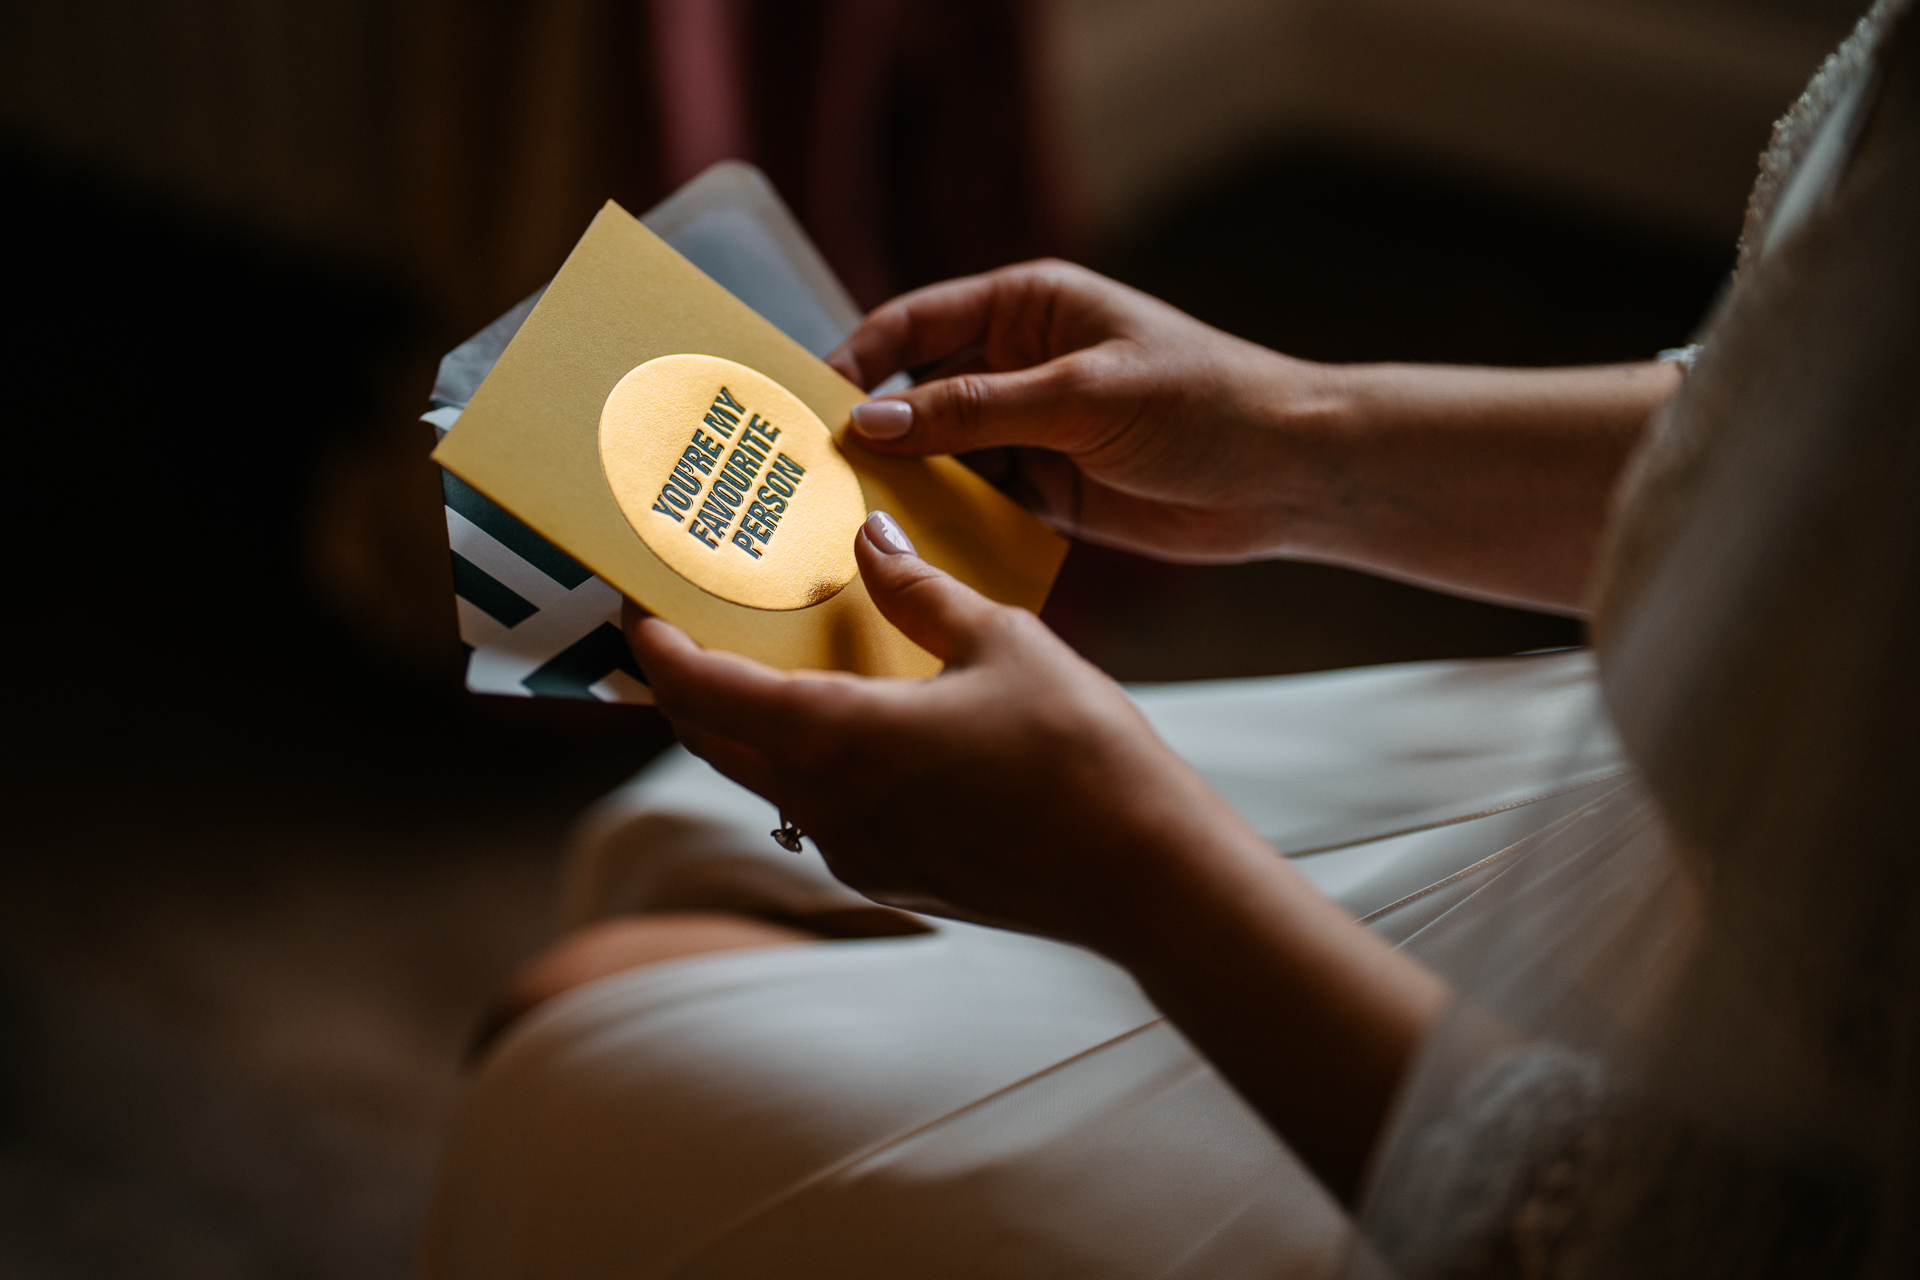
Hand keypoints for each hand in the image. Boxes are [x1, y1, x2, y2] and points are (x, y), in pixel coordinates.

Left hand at [627, 512, 1449, 1201]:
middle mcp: (825, 805)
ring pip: (764, 779)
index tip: (638, 607)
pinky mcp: (890, 877)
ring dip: (748, 725)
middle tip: (682, 629)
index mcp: (837, 738)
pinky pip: (819, 810)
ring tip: (767, 667)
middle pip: (712, 741)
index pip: (702, 691)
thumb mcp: (1001, 641)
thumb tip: (872, 542)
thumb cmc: (1078, 752)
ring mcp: (853, 852)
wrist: (1142, 874)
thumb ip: (920, 592)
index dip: (657, 647)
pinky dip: (807, 761)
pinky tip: (853, 726)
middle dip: (684, 686)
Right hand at [828, 260, 1681, 610]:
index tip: (811, 404)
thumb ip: (975, 410)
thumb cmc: (1202, 404)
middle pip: (917, 393)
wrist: (1288, 473)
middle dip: (874, 432)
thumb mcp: (1080, 396)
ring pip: (942, 456)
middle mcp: (1018, 364)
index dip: (858, 358)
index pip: (915, 322)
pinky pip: (979, 505)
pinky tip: (917, 556)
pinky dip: (951, 526)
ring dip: (908, 487)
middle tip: (815, 478)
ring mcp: (1032, 431)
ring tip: (853, 525)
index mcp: (1026, 307)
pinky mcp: (1049, 492)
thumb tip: (874, 421)